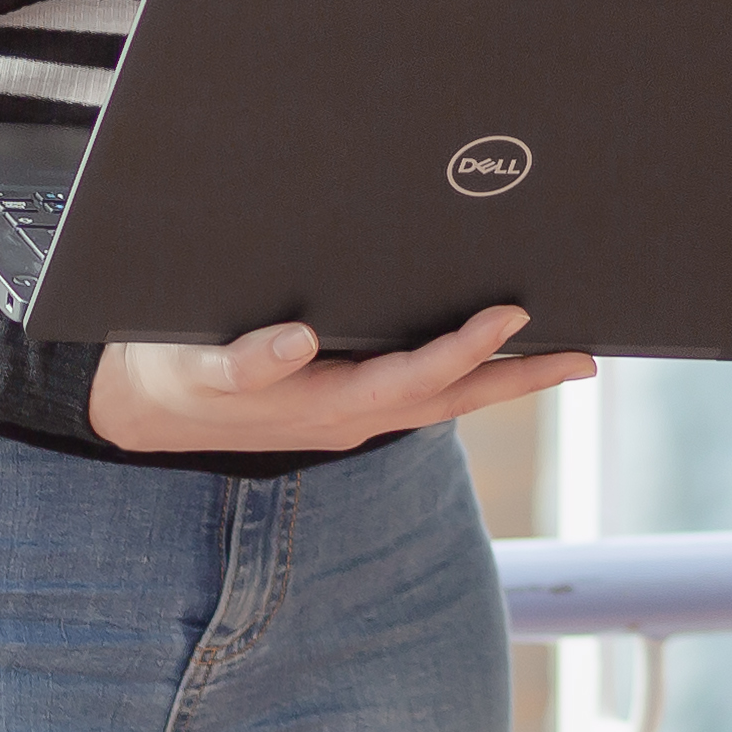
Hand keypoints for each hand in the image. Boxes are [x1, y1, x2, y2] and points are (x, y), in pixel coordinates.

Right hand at [90, 307, 593, 454]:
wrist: (145, 410)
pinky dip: (465, 372)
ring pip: (445, 397)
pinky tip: (490, 353)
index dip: (464, 347)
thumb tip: (297, 340)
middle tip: (586, 357)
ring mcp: (353, 415)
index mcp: (324, 404)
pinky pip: (422, 390)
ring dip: (505, 378)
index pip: (413, 378)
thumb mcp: (192, 365)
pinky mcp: (345, 401)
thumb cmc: (173, 374)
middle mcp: (352, 417)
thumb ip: (243, 360)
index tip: (511, 314)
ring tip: (563, 355)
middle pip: (453, 398)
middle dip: (520, 376)